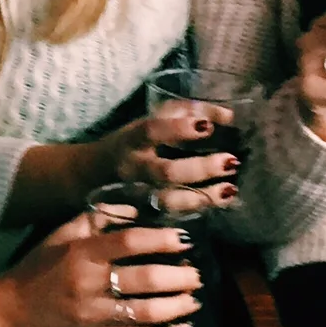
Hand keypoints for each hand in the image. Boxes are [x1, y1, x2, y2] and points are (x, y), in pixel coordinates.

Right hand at [0, 210, 200, 326]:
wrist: (7, 314)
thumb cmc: (35, 269)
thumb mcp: (59, 236)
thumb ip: (95, 220)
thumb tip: (135, 211)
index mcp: (81, 254)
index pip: (129, 243)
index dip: (161, 240)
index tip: (183, 239)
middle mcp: (89, 285)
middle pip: (144, 280)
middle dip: (178, 277)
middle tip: (196, 273)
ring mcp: (94, 316)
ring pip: (146, 314)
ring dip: (177, 307)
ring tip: (194, 299)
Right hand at [91, 108, 242, 199]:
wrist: (95, 171)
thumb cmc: (136, 139)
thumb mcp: (155, 116)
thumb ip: (190, 111)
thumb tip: (228, 116)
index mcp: (133, 139)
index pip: (152, 131)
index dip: (178, 128)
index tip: (208, 127)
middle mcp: (134, 168)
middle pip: (165, 172)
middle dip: (199, 168)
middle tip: (230, 161)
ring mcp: (138, 194)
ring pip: (169, 200)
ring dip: (202, 198)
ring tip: (231, 190)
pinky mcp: (145, 212)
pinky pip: (172, 215)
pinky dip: (198, 209)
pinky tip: (221, 202)